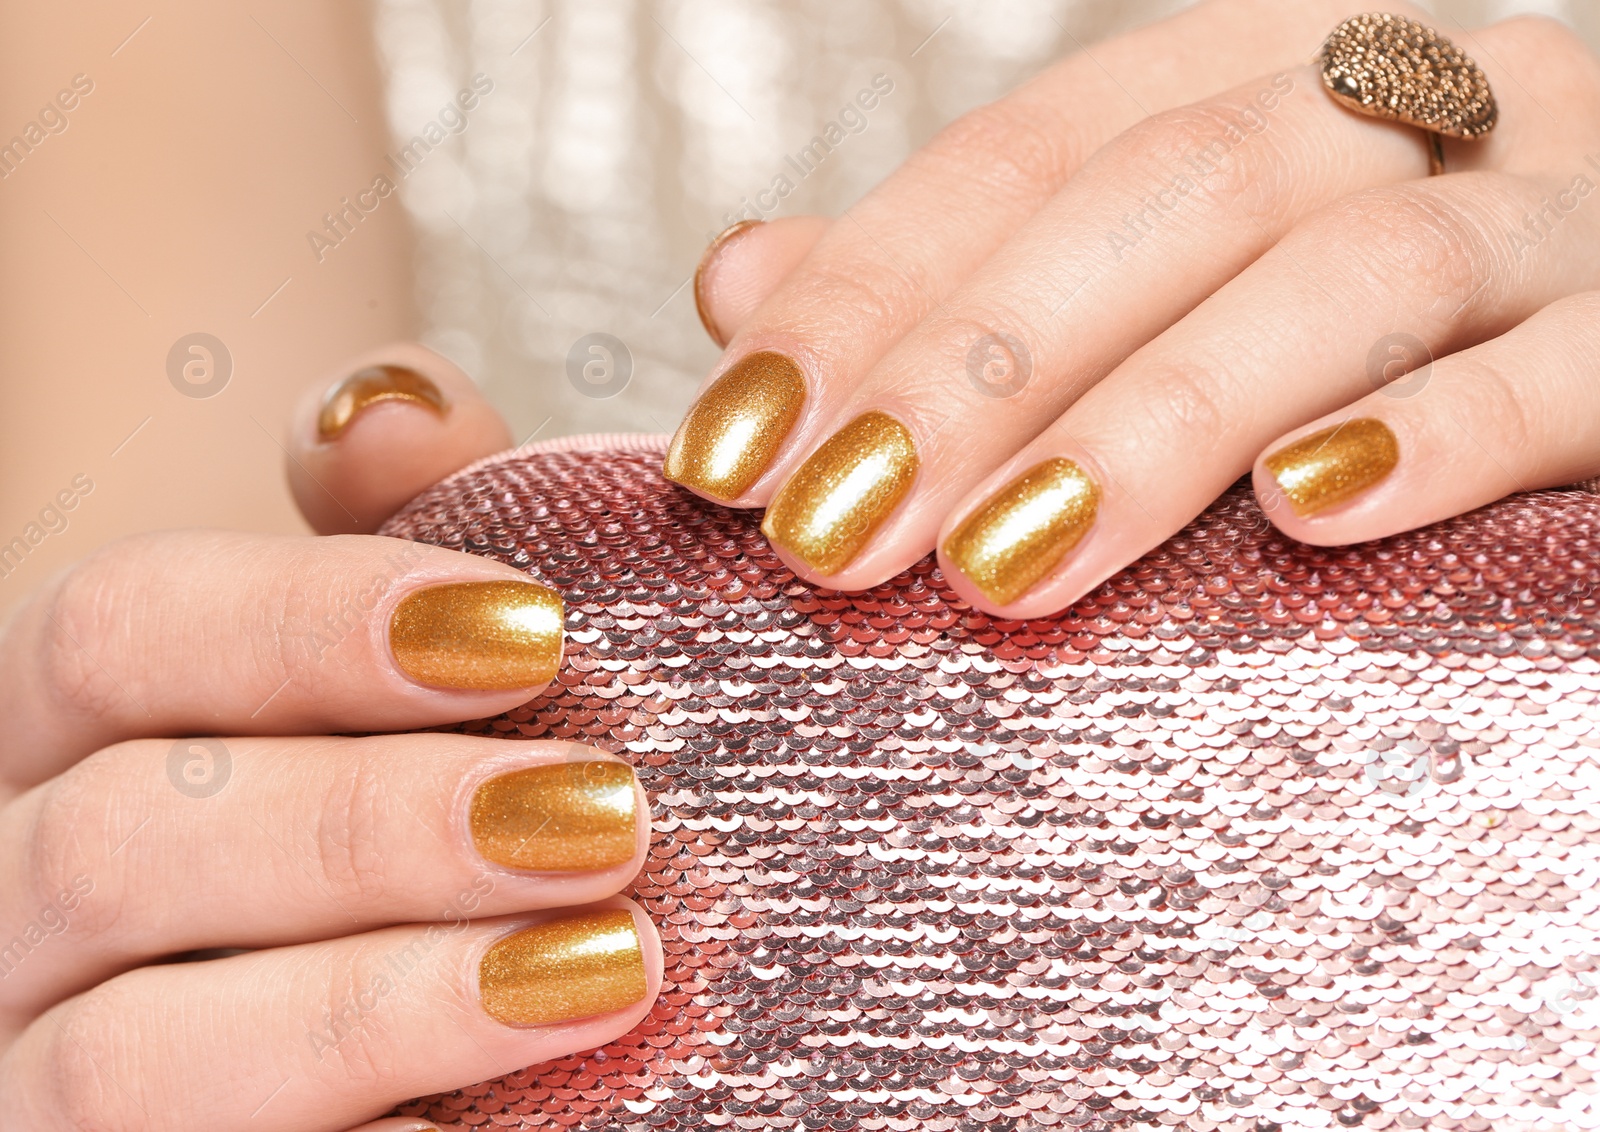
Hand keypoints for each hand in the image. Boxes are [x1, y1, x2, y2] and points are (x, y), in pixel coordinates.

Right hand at [0, 346, 661, 1130]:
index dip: (314, 618)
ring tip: (606, 967)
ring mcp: (27, 1081)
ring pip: (130, 1056)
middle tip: (608, 817)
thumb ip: (382, 550)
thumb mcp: (378, 695)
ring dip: (387, 1005)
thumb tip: (394, 406)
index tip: (532, 632)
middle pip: (125, 839)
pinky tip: (509, 1114)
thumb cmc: (365, 862)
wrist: (363, 1078)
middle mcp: (6, 909)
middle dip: (380, 826)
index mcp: (59, 746)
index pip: (114, 632)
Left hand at [671, 0, 1599, 616]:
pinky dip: (1437, 437)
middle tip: (831, 531)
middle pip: (1160, 198)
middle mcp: (1394, 106)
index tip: (733, 446)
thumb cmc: (1383, 299)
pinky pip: (1562, 368)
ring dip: (1153, 423)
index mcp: (1254, 75)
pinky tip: (1305, 516)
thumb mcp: (1164, 255)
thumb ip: (964, 272)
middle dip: (975, 371)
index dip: (863, 293)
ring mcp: (1546, 206)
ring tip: (1003, 562)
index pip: (1020, 157)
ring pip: (1340, 279)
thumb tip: (743, 278)